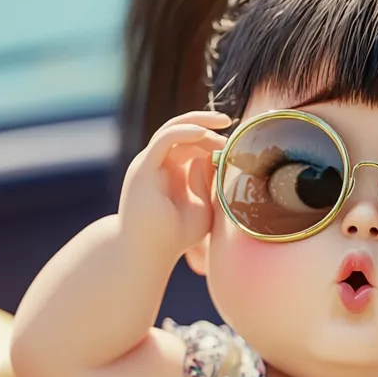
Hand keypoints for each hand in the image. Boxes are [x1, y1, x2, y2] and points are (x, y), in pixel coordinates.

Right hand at [118, 111, 229, 256]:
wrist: (146, 254)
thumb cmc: (174, 236)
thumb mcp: (202, 207)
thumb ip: (208, 183)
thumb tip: (216, 157)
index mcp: (171, 171)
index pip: (191, 143)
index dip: (212, 138)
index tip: (234, 143)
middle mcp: (158, 164)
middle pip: (182, 131)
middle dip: (206, 123)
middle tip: (230, 122)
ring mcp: (149, 164)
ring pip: (173, 130)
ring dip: (199, 125)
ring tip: (222, 126)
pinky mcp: (143, 168)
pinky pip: (164, 140)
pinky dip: (183, 133)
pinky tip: (202, 133)